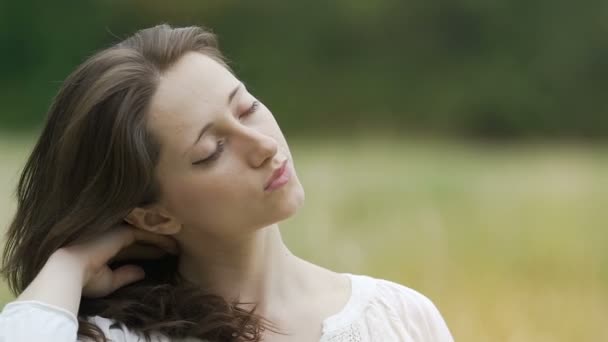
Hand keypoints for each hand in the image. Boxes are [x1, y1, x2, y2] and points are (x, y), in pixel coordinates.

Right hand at [60, 224, 178, 297]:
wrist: (68, 270)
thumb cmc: (84, 279)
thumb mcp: (108, 281)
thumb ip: (125, 275)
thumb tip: (142, 272)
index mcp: (105, 248)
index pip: (131, 247)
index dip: (147, 250)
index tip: (163, 255)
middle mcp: (111, 237)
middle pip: (140, 238)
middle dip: (156, 242)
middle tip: (174, 248)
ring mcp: (116, 232)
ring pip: (144, 233)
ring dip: (161, 239)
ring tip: (177, 246)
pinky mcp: (121, 231)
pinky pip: (145, 233)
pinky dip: (159, 239)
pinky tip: (172, 245)